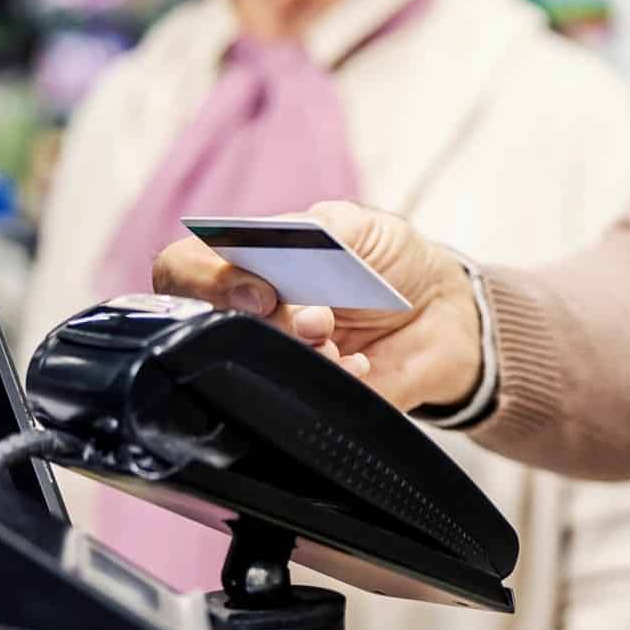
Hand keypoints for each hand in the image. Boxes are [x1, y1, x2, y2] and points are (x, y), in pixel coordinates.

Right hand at [151, 200, 483, 412]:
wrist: (447, 315)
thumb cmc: (392, 261)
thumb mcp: (359, 225)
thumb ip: (313, 229)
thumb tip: (270, 250)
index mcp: (248, 261)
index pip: (181, 270)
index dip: (205, 281)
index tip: (261, 290)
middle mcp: (247, 314)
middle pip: (206, 325)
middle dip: (268, 322)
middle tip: (317, 317)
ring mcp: (272, 358)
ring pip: (245, 367)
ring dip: (298, 353)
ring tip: (339, 340)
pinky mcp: (303, 400)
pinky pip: (290, 404)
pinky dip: (330, 381)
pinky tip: (358, 365)